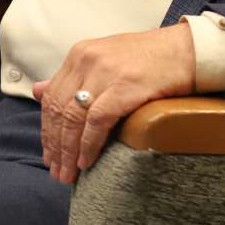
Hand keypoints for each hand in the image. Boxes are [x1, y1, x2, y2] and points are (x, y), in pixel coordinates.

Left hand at [31, 24, 196, 183]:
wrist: (186, 51)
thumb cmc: (150, 59)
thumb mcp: (105, 60)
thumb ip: (74, 76)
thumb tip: (38, 90)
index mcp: (80, 54)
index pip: (51, 97)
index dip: (47, 130)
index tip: (49, 153)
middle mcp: (87, 60)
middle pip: (58, 110)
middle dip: (55, 145)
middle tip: (56, 170)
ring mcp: (104, 72)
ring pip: (73, 119)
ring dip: (68, 151)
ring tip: (68, 174)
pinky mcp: (123, 87)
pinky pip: (96, 122)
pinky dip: (88, 145)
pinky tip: (86, 161)